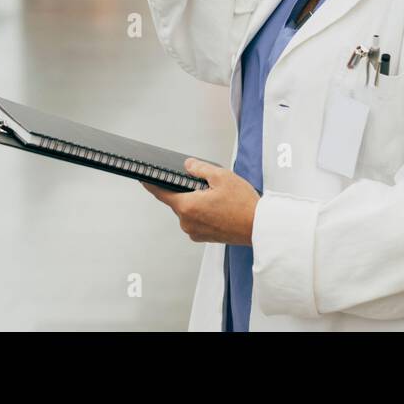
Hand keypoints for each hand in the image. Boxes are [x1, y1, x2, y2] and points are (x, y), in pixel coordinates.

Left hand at [142, 158, 259, 245]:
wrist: (259, 228)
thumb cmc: (243, 204)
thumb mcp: (221, 176)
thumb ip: (199, 169)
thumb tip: (188, 165)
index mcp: (187, 206)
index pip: (161, 193)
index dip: (152, 184)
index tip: (144, 179)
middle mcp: (187, 222)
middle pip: (178, 201)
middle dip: (188, 191)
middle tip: (208, 185)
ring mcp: (195, 231)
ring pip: (189, 211)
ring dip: (198, 202)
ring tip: (219, 198)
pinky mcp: (203, 237)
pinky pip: (197, 220)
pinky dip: (204, 213)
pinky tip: (220, 208)